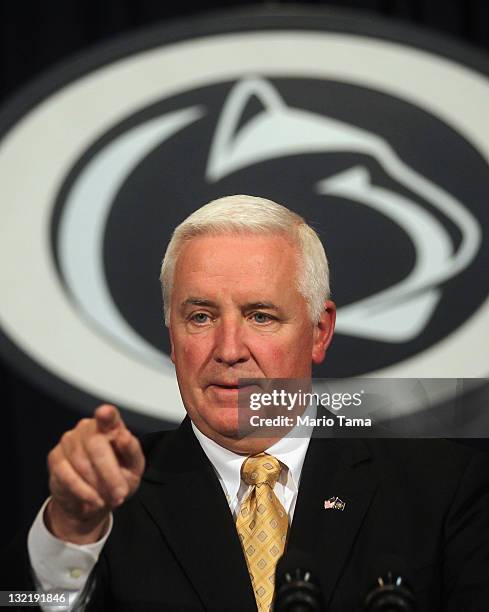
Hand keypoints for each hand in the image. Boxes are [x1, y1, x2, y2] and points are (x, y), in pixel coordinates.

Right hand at [45, 404, 144, 543]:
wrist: (95, 501)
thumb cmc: (117, 478)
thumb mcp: (133, 467)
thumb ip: (132, 450)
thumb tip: (124, 436)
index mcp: (111, 426)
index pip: (109, 416)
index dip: (106, 414)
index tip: (105, 413)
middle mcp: (88, 428)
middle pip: (96, 445)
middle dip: (110, 473)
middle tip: (120, 493)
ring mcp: (69, 441)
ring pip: (82, 463)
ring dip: (97, 486)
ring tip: (108, 498)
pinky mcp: (55, 457)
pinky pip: (67, 476)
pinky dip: (83, 491)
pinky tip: (93, 500)